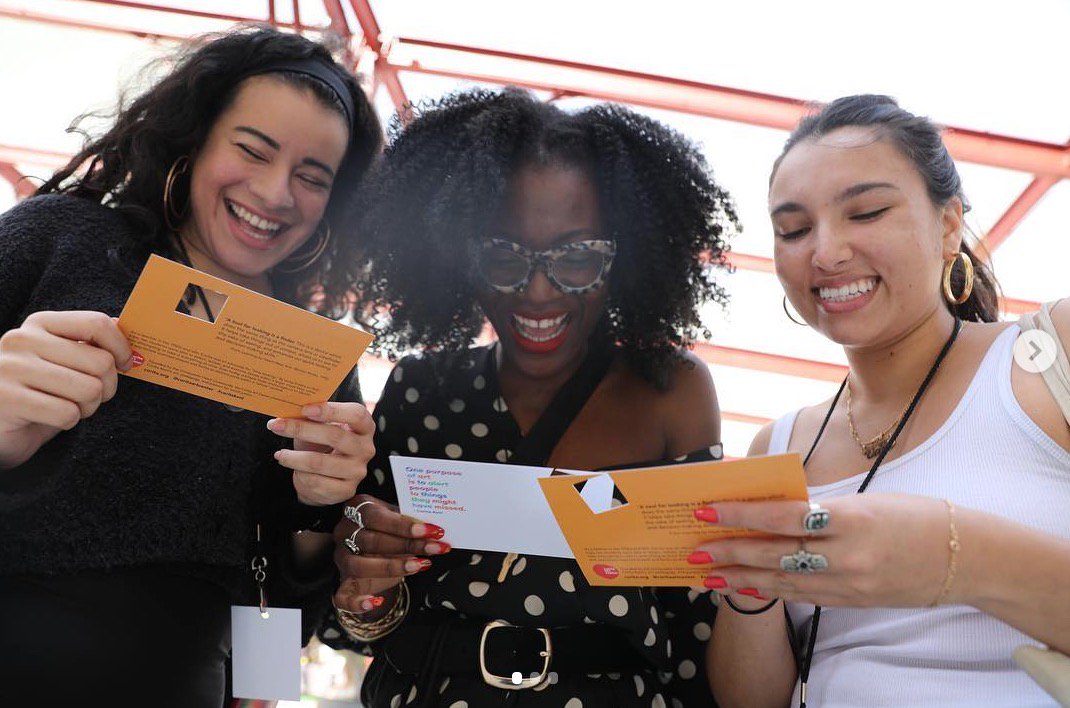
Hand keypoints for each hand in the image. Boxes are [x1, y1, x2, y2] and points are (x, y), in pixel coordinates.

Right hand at [0, 311, 132, 466]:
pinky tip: (51, 419)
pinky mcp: (7, 399)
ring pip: (89, 389)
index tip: (125, 365)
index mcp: (39, 323)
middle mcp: (22, 340)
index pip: (96, 323)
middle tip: (90, 397)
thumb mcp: (62, 362)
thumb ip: (88, 344)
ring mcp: (11, 368)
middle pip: (101, 362)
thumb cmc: (35, 392)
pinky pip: (67, 413)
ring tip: (69, 408)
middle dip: (107, 387)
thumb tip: (123, 323)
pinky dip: (69, 422)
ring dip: (88, 407)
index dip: (122, 348)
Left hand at [267, 401, 374, 504]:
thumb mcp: (319, 427)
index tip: (305, 409)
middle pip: (335, 436)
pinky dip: (300, 475)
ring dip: (294, 458)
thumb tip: (289, 409)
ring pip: (320, 462)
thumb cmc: (322, 444)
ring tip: (280, 454)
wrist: (326, 477)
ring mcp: (357, 471)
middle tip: (276, 426)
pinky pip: (316, 482)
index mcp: (364, 427)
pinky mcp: (346, 490)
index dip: (331, 411)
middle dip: (301, 429)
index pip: (355, 414)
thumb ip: (312, 417)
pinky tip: (295, 470)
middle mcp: (366, 448)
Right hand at [331, 494, 449, 613]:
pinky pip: (343, 596)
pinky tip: (376, 602)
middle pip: (370, 540)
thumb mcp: (398, 523)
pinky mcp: (343, 582)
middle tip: (434, 548)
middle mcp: (344, 532)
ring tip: (419, 566)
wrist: (375, 552)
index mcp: (356, 509)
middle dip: (406, 545)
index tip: (430, 530)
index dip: (403, 525)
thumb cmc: (389, 531)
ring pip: (359, 565)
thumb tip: (435, 532)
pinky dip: (357, 602)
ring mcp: (341, 558)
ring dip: (391, 567)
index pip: (375, 516)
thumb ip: (410, 525)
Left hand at [691, 493, 951, 607]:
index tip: (706, 510)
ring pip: (782, 581)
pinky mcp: (852, 601)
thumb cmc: (914, 515)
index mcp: (850, 519)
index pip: (782, 516)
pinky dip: (770, 590)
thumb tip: (769, 502)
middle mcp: (848, 555)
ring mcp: (850, 584)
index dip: (740, 515)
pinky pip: (801, 596)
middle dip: (729, 552)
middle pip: (775, 554)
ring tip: (707, 574)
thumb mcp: (865, 499)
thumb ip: (818, 505)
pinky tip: (745, 586)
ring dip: (740, 578)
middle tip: (694, 549)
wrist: (965, 558)